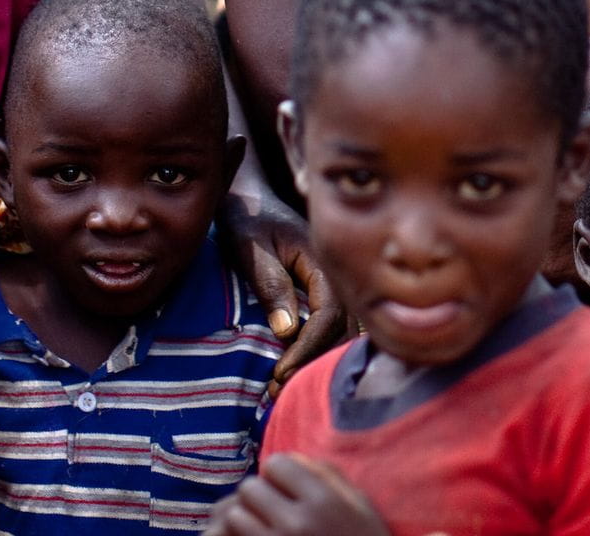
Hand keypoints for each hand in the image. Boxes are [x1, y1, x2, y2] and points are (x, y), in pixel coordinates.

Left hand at [207, 456, 389, 535]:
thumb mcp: (361, 506)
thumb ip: (329, 476)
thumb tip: (295, 459)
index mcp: (324, 501)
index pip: (276, 464)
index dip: (280, 473)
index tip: (287, 486)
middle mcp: (297, 523)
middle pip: (250, 487)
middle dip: (260, 494)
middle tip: (273, 507)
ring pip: (236, 515)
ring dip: (247, 518)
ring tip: (265, 526)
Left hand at [218, 191, 345, 394]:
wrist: (251, 200)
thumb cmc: (248, 221)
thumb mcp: (252, 246)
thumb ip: (270, 284)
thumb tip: (287, 330)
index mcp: (323, 261)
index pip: (329, 314)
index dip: (308, 348)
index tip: (279, 372)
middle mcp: (336, 275)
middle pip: (342, 330)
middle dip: (312, 363)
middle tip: (276, 390)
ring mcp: (334, 285)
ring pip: (341, 333)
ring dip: (316, 362)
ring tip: (280, 388)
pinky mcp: (324, 295)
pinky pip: (331, 328)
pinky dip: (317, 352)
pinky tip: (293, 370)